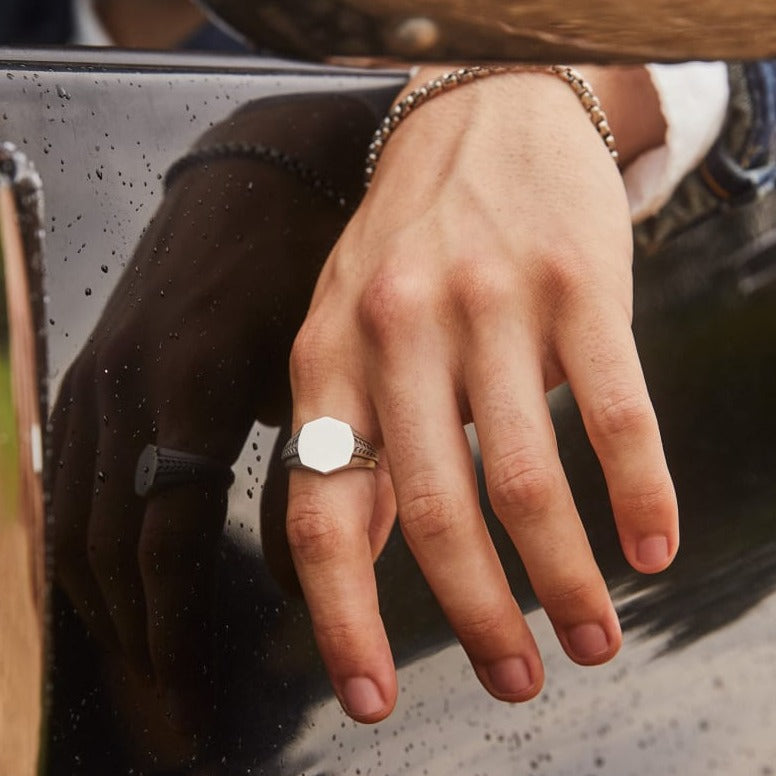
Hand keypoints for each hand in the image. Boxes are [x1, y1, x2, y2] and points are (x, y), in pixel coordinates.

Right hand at [50, 93, 372, 733]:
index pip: (161, 542)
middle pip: (98, 546)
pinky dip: (81, 540)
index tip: (185, 691)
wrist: (265, 170)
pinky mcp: (91, 365)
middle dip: (126, 634)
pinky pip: (66, 475)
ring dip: (95, 599)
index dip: (172, 625)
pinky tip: (105, 574)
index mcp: (187, 387)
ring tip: (130, 659)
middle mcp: (122, 386)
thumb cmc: (309, 259)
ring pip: (70, 516)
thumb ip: (319, 468)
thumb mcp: (325, 362)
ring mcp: (95, 374)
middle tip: (155, 703)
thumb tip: (327, 570)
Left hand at [286, 65, 677, 721]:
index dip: (343, 618)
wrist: (478, 119)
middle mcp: (401, 333)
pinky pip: (614, 413)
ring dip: (564, 578)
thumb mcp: (346, 331)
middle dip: (478, 616)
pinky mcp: (577, 284)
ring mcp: (492, 305)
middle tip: (517, 679)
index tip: (371, 699)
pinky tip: (652, 549)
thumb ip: (353, 436)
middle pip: (437, 512)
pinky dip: (640, 495)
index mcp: (329, 357)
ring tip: (589, 637)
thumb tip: (366, 551)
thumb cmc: (407, 244)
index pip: (321, 510)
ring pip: (528, 479)